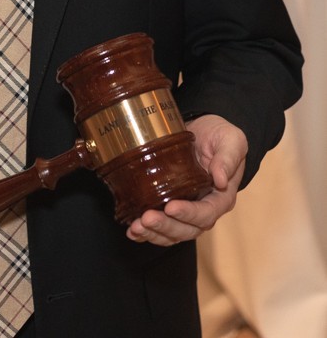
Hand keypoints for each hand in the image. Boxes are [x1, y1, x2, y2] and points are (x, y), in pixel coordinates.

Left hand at [126, 114, 247, 246]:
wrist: (203, 129)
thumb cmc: (219, 135)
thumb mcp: (231, 140)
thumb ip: (228, 158)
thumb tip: (221, 180)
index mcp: (221, 197)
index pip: (206, 214)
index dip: (188, 214)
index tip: (170, 207)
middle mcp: (204, 209)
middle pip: (187, 229)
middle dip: (166, 226)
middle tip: (146, 218)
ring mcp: (187, 210)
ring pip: (172, 233)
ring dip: (153, 233)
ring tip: (136, 228)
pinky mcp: (171, 206)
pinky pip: (162, 227)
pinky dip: (147, 233)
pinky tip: (133, 232)